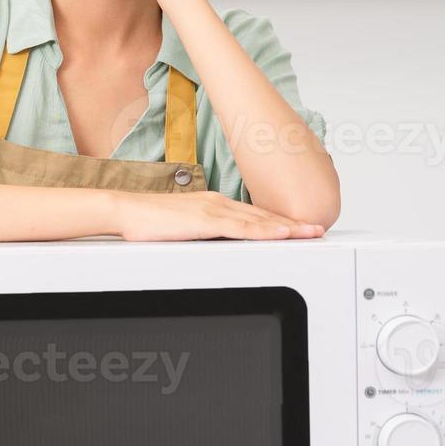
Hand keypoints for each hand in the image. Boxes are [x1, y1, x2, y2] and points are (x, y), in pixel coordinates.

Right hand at [113, 189, 324, 241]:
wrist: (126, 210)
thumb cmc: (148, 220)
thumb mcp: (183, 226)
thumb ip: (203, 231)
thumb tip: (216, 242)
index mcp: (214, 205)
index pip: (254, 215)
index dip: (280, 221)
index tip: (300, 227)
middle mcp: (218, 204)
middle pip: (263, 216)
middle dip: (293, 223)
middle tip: (317, 228)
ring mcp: (213, 211)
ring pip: (258, 221)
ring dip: (287, 227)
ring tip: (310, 232)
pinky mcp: (205, 221)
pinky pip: (241, 228)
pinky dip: (264, 230)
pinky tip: (280, 233)